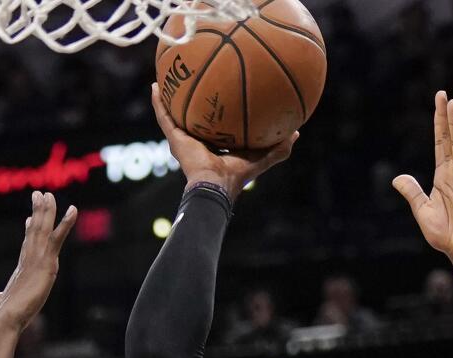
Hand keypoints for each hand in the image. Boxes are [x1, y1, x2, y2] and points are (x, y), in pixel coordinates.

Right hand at [0, 191, 77, 329]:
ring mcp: (37, 257)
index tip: (31, 218)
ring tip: (48, 194)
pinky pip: (58, 236)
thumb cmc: (6, 314)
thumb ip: (2, 300)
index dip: (30, 230)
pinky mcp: (48, 262)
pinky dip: (66, 222)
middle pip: (34, 229)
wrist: (7, 315)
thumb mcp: (6, 302)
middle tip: (40, 194)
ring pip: (43, 227)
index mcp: (22, 267)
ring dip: (47, 209)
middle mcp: (29, 258)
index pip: (27, 244)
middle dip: (38, 211)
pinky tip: (73, 209)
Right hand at [151, 83, 296, 199]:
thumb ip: (278, 146)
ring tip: (167, 78)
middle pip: (192, 117)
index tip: (220, 94)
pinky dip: (159, 102)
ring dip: (169, 98)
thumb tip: (297, 132)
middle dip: (192, 101)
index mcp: (215, 145)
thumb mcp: (261, 157)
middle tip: (192, 79)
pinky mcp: (174, 139)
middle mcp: (196, 141)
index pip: (215, 126)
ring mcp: (183, 140)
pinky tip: (156, 85)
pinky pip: (164, 116)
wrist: (215, 184)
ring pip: (173, 114)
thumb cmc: (237, 174)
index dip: (217, 112)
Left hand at [393, 91, 452, 264]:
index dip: (439, 124)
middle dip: (447, 117)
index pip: (441, 144)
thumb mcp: (421, 209)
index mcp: (443, 176)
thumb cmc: (445, 233)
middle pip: (451, 140)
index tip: (439, 103)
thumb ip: (411, 192)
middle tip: (445, 95)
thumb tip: (397, 178)